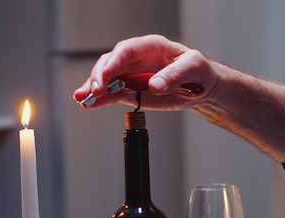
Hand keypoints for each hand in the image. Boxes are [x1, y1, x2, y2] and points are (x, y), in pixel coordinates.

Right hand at [73, 34, 216, 110]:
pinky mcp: (131, 92)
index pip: (126, 50)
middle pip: (111, 63)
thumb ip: (175, 75)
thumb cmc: (199, 72)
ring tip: (83, 98)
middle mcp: (137, 59)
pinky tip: (88, 104)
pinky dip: (100, 100)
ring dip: (93, 88)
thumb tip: (155, 84)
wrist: (201, 89)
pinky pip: (112, 94)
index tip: (106, 75)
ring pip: (106, 79)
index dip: (114, 62)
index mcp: (151, 47)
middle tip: (95, 90)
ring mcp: (132, 76)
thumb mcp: (193, 68)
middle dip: (100, 76)